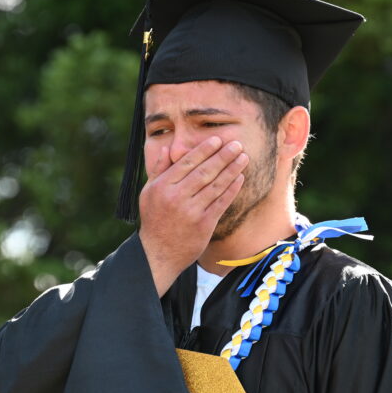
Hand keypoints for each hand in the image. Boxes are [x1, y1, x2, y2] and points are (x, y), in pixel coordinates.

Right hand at [139, 136, 247, 295]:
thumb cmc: (154, 219)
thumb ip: (159, 170)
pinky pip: (221, 203)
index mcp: (163, 186)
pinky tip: (240, 178)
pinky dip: (232, 190)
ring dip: (232, 170)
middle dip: (223, 156)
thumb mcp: (148, 192)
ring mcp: (192, 211)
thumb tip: (166, 148)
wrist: (159, 253)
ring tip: (243, 158)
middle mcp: (177, 197)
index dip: (204, 150)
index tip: (217, 139)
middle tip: (237, 144)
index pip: (187, 162)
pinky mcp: (204, 224)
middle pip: (205, 171)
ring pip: (216, 185)